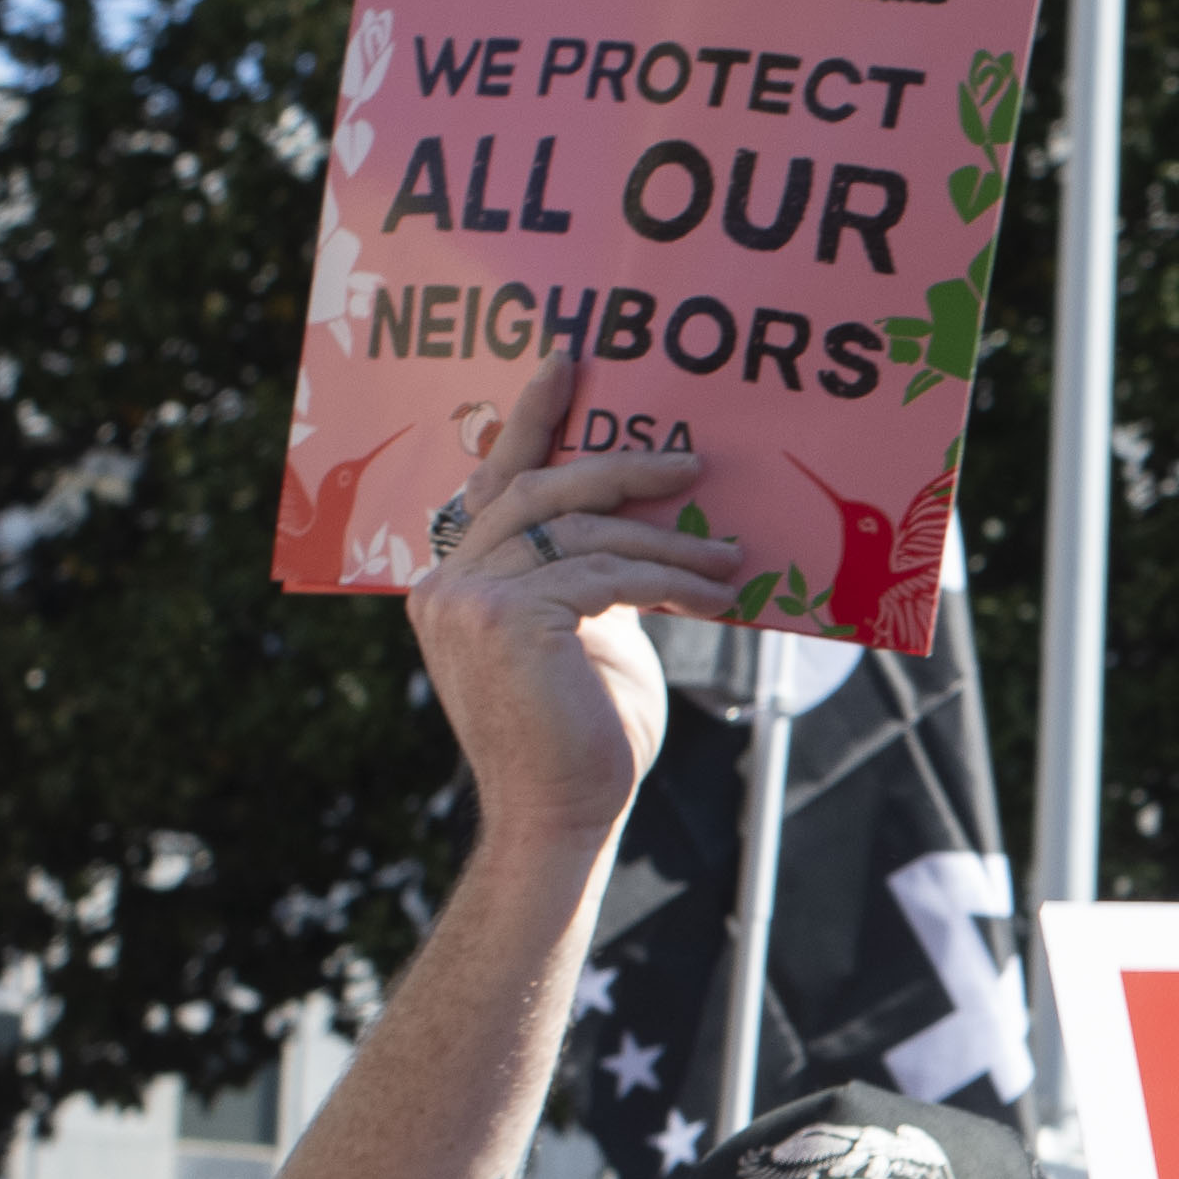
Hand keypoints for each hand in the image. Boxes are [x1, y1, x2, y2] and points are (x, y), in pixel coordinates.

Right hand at [400, 343, 743, 871]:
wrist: (561, 814)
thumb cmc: (582, 738)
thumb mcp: (586, 637)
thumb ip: (588, 578)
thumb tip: (643, 528)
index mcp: (456, 580)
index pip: (495, 484)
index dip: (531, 420)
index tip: (567, 364)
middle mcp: (448, 582)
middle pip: (540, 491)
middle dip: (619, 467)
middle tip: (688, 460)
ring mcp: (469, 599)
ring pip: (584, 534)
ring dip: (667, 540)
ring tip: (730, 554)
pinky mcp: (508, 619)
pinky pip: (606, 574)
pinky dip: (667, 579)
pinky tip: (714, 591)